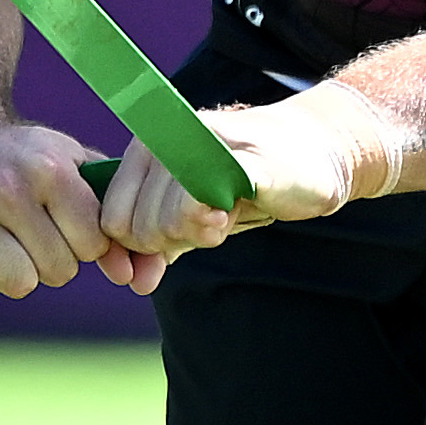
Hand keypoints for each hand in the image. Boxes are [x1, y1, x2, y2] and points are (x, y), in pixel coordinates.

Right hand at [0, 120, 160, 298]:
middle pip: (58, 269)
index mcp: (51, 166)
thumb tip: (134, 278)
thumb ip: (113, 224)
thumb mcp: (75, 172)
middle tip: (29, 234)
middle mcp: (9, 183)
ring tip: (2, 242)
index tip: (64, 225)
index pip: (93, 246)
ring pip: (18, 282)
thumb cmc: (25, 164)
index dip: (82, 243)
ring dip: (14, 272)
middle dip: (50, 260)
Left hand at [96, 84, 407, 258]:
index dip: (139, 248)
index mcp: (144, 151)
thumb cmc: (243, 185)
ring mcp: (202, 147)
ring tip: (225, 210)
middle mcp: (164, 142)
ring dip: (201, 234)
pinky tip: (231, 211)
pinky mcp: (244, 163)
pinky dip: (215, 221)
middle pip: (140, 230)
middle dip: (173, 242)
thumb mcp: (190, 216)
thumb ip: (158, 246)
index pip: (113, 222)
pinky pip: (209, 203)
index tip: (174, 243)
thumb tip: (135, 283)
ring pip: (170, 223)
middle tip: (208, 221)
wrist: (312, 153)